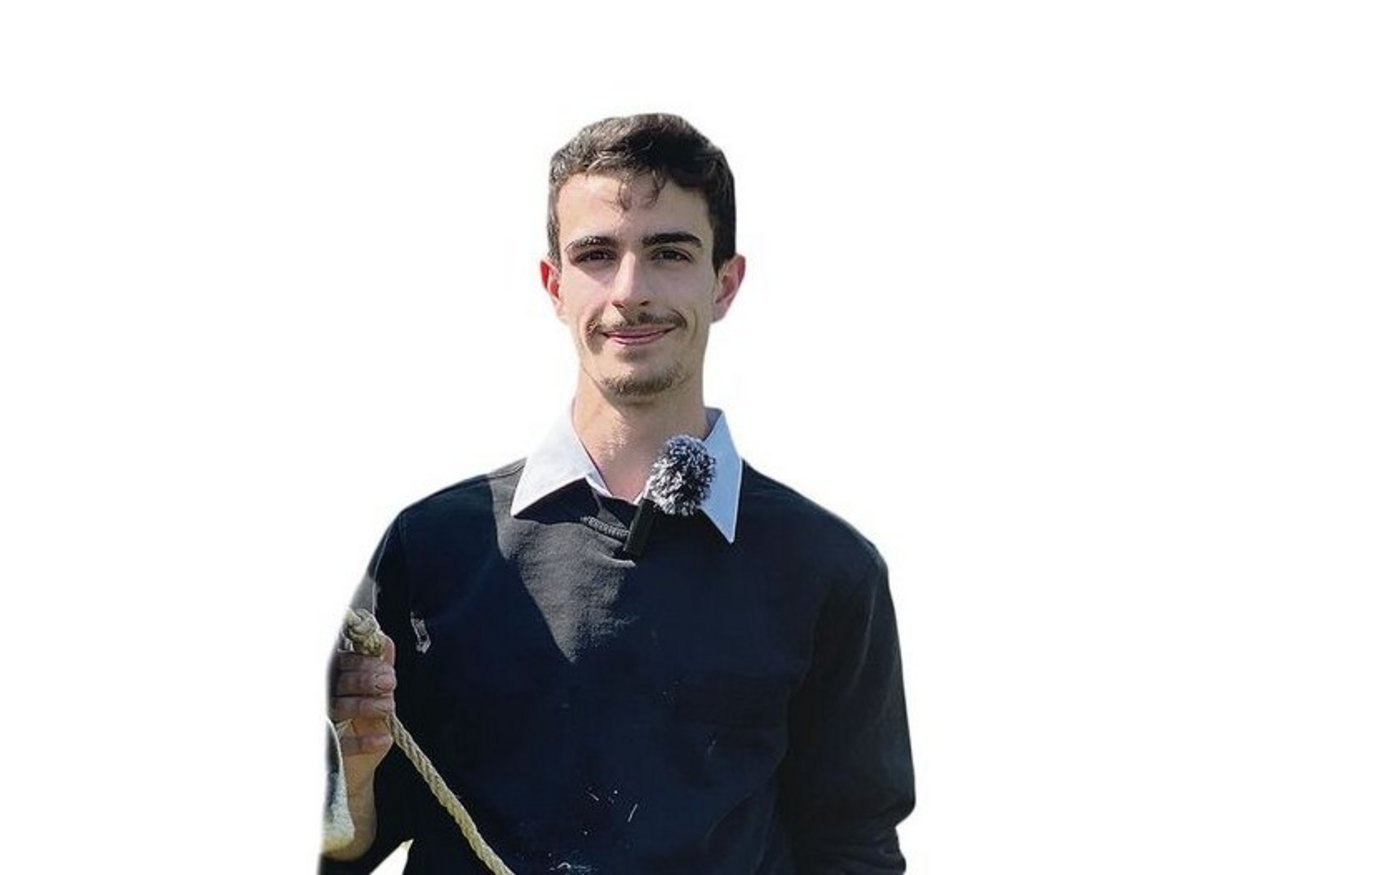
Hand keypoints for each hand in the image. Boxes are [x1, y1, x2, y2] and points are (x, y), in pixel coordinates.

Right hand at [329, 634, 396, 789]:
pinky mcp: (327, 749)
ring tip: (390, 707)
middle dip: (367, 680)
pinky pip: (340, 744)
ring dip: (366, 706)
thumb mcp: (378, 695)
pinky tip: (384, 739)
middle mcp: (325, 697)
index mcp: (337, 679)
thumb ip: (381, 668)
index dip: (367, 663)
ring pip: (339, 708)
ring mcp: (323, 722)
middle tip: (390, 684)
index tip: (389, 671)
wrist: (358, 768)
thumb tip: (386, 642)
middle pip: (340, 682)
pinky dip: (363, 743)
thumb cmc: (366, 723)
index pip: (346, 663)